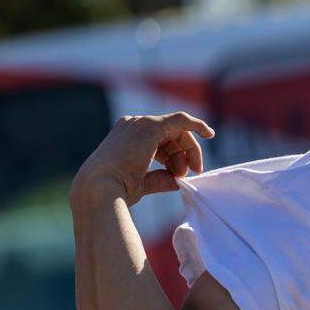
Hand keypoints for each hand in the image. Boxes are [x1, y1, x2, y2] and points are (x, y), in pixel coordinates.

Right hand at [71, 112, 215, 206]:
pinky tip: (209, 133)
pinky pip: (181, 119)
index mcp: (126, 137)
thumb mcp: (142, 182)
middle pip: (171, 135)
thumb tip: (178, 182)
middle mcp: (132, 126)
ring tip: (184, 172)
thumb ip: (161, 178)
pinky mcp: (151, 126)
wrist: (100, 189)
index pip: (160, 142)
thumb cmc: (116, 190)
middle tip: (194, 171)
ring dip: (188, 151)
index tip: (187, 172)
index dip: (177, 156)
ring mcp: (140, 123)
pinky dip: (196, 124)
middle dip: (186, 153)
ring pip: (177, 131)